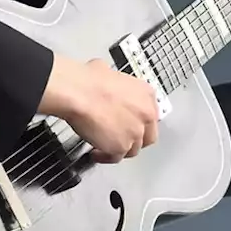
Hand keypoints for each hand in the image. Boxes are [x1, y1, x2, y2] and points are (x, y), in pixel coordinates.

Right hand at [38, 55, 158, 162]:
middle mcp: (146, 114)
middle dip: (135, 140)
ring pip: (132, 149)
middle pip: (148, 136)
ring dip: (120, 149)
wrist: (80, 93)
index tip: (131, 125)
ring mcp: (135, 132)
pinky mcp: (121, 147)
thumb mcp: (109, 73)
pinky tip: (96, 153)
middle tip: (120, 139)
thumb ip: (116, 85)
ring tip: (105, 146)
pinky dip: (105, 157)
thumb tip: (107, 84)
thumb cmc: (89, 81)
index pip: (151, 115)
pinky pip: (115, 158)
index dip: (139, 122)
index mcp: (146, 94)